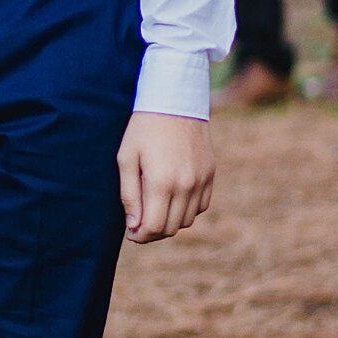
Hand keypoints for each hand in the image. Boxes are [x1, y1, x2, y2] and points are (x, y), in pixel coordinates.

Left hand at [117, 114, 213, 242]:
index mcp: (161, 182)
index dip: (140, 236)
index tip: (130, 233)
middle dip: (153, 232)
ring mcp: (201, 181)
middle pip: (171, 228)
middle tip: (139, 224)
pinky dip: (187, 210)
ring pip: (187, 220)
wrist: (175, 101)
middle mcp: (186, 185)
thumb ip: (129, 195)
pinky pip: (201, 206)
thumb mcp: (126, 158)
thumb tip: (133, 226)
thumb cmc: (143, 128)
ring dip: (170, 222)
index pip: (154, 227)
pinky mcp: (210, 175)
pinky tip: (172, 198)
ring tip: (154, 209)